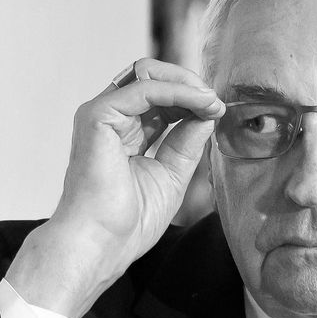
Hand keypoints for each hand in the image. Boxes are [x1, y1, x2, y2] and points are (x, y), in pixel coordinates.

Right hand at [5, 59, 223, 317]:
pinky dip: (178, 92)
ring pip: (148, 73)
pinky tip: (201, 104)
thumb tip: (207, 113)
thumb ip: (186, 142)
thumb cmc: (129, 221)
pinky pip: (145, 88)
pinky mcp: (98, 115)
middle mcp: (112, 118)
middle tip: (217, 102)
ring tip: (212, 102)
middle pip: (153, 77)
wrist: (103, 244)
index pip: (160, 97)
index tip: (218, 110)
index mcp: (125, 132)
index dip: (191, 98)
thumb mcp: (171, 174)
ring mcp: (102, 114)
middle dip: (190, 84)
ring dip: (187, 84)